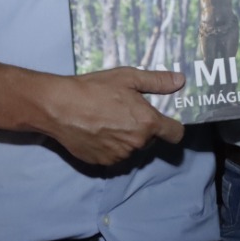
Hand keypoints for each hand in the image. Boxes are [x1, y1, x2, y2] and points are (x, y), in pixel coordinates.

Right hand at [37, 67, 186, 165]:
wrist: (59, 107)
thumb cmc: (94, 88)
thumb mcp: (128, 77)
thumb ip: (157, 81)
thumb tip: (180, 81)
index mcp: (147, 123)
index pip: (175, 134)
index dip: (173, 127)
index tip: (166, 121)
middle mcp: (136, 144)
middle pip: (150, 140)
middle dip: (143, 129)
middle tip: (125, 112)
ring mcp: (119, 156)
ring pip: (131, 148)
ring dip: (126, 138)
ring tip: (108, 120)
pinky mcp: (102, 163)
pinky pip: (114, 156)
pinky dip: (110, 147)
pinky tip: (97, 132)